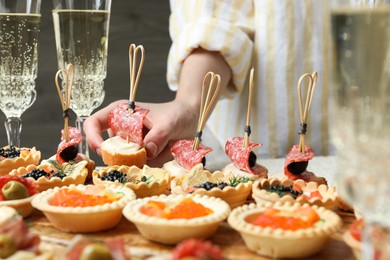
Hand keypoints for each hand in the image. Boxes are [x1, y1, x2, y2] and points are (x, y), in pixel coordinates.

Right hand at [83, 99, 198, 166]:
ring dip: (141, 161)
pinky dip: (151, 165)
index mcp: (120, 113)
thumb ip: (158, 135)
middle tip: (144, 154)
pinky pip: (139, 166)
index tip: (104, 151)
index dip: (92, 137)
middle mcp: (122, 130)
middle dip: (122, 156)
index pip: (94, 123)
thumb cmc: (177, 113)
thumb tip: (147, 151)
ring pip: (125, 160)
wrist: (191, 119)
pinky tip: (166, 153)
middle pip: (108, 148)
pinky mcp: (141, 156)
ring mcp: (131, 145)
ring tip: (162, 148)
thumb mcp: (170, 122)